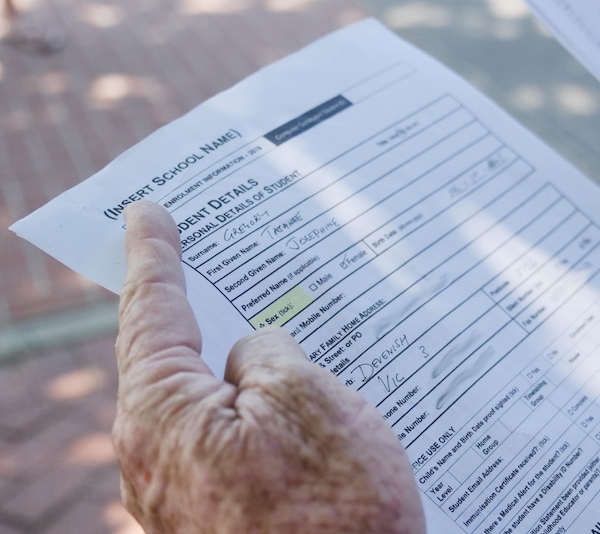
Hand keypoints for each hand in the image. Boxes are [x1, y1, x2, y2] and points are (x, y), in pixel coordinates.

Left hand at [113, 201, 424, 532]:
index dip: (155, 254)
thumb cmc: (336, 510)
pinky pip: (232, 435)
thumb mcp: (308, 398)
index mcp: (164, 414)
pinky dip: (257, 404)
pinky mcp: (226, 512)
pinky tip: (295, 397)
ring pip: (208, 398)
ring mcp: (190, 490)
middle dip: (190, 303)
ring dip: (237, 359)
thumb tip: (251, 357)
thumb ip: (268, 355)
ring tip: (270, 324)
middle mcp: (160, 456)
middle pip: (169, 355)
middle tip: (200, 253)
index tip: (146, 212)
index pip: (153, 310)